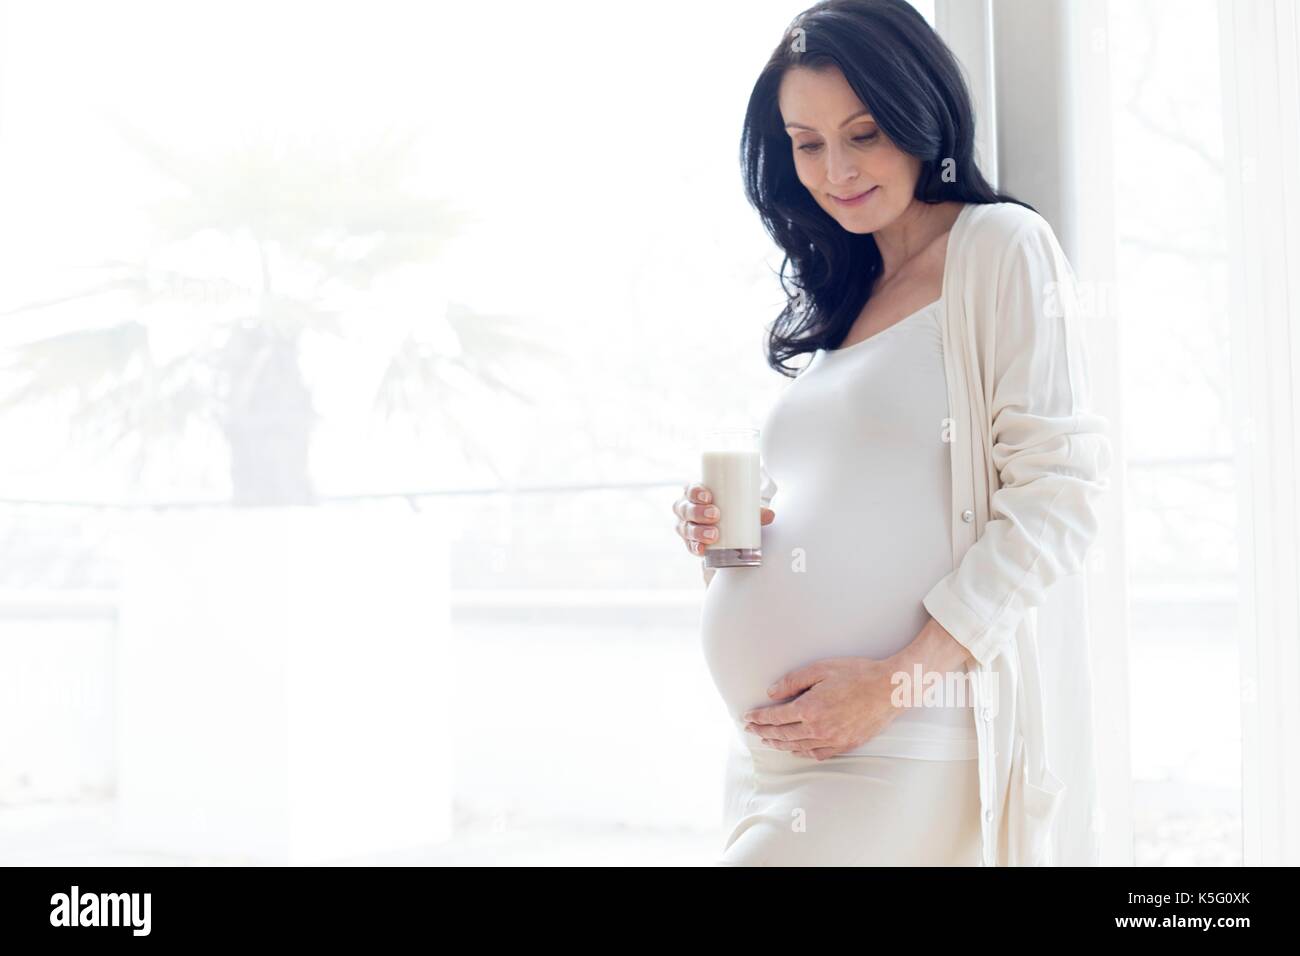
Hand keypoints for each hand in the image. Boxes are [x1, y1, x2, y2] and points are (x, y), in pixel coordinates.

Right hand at [673, 482, 773, 556]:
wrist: (725, 526)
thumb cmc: (729, 509)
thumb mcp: (740, 506)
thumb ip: (754, 510)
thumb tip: (769, 515)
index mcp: (695, 493)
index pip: (690, 489)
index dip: (695, 492)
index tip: (708, 496)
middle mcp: (686, 509)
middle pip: (685, 509)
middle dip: (698, 512)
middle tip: (715, 515)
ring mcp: (686, 526)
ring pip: (685, 528)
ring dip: (698, 531)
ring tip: (713, 535)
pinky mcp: (690, 542)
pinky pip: (689, 545)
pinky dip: (695, 548)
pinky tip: (702, 550)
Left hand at [740, 656, 902, 759]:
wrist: (889, 689)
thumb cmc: (856, 674)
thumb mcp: (820, 669)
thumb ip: (793, 682)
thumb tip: (771, 692)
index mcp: (809, 708)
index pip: (775, 717)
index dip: (759, 718)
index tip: (747, 718)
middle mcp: (818, 728)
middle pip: (782, 735)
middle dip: (763, 733)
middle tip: (751, 731)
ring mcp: (832, 740)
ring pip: (798, 747)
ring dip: (779, 744)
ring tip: (768, 741)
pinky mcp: (845, 745)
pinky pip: (817, 754)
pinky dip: (802, 753)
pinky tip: (796, 750)